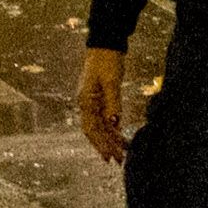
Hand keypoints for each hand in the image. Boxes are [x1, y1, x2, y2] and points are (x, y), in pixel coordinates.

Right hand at [77, 44, 130, 160]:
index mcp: (85, 102)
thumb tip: (114, 122)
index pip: (91, 129)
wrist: (105, 46)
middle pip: (95, 132)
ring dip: (110, 141)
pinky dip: (113, 130)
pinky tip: (120, 138)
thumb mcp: (111, 81)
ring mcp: (92, 103)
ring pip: (100, 127)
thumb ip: (112, 102)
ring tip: (122, 154)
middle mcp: (86, 105)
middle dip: (106, 147)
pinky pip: (105, 119)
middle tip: (118, 161)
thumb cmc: (107, 61)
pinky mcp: (100, 100)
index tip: (108, 157)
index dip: (100, 144)